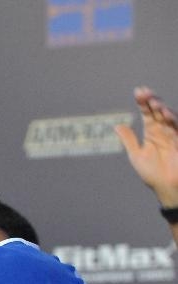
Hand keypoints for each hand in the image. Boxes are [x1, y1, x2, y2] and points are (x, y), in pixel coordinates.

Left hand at [115, 86, 177, 206]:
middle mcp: (163, 130)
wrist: (166, 187)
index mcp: (152, 133)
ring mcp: (173, 134)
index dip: (143, 102)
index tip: (138, 91)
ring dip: (161, 108)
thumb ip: (129, 140)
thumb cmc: (152, 173)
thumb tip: (117, 125)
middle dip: (151, 101)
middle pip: (157, 111)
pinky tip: (164, 114)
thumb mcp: (137, 155)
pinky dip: (171, 119)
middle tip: (144, 92)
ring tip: (153, 103)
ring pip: (168, 117)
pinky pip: (177, 127)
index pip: (147, 113)